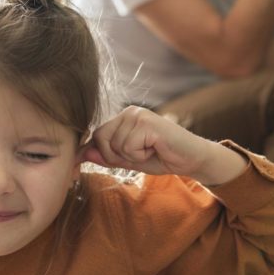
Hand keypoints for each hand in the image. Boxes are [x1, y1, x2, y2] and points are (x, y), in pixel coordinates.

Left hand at [81, 107, 243, 183]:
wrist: (192, 158)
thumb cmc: (162, 157)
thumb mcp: (129, 160)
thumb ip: (107, 156)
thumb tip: (82, 154)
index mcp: (123, 117)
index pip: (97, 136)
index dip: (98, 153)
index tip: (97, 162)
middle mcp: (129, 112)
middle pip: (101, 139)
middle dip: (116, 157)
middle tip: (141, 155)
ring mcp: (138, 115)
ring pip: (116, 146)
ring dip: (132, 157)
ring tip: (151, 150)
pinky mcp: (147, 123)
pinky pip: (129, 147)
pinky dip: (141, 155)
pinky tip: (156, 148)